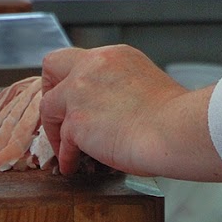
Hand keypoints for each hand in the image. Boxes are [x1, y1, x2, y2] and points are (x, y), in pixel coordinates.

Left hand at [39, 43, 221, 178]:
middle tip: (59, 113)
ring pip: (47, 106)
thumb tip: (110, 105)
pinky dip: (67, 157)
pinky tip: (74, 166)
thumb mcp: (145, 82)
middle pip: (52, 65)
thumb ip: (120, 85)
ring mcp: (81, 92)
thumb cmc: (171, 115)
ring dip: (54, 130)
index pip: (80, 59)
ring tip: (66, 148)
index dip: (72, 78)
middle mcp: (93, 65)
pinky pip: (62, 143)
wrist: (174, 128)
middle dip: (50, 89)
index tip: (76, 98)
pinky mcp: (76, 121)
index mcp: (114, 55)